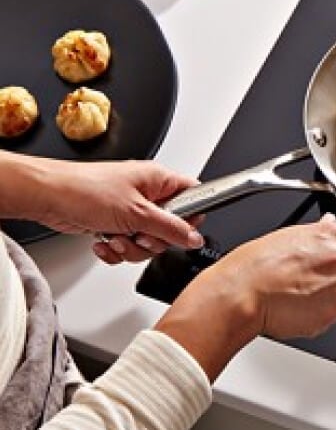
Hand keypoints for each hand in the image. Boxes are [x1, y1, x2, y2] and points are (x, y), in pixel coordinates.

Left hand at [0, 154, 203, 261]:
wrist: (46, 197)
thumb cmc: (83, 190)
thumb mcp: (137, 213)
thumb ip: (171, 228)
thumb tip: (194, 238)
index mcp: (157, 180)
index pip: (193, 198)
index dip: (190, 219)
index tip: (177, 232)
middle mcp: (146, 194)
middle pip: (170, 228)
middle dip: (152, 240)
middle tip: (138, 234)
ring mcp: (129, 210)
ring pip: (148, 241)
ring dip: (132, 247)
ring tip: (115, 237)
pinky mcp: (114, 223)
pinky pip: (128, 245)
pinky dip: (116, 249)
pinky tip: (104, 241)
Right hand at [155, 218, 335, 380]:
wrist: (241, 293)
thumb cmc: (256, 267)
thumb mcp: (290, 236)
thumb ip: (320, 234)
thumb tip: (332, 224)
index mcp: (333, 236)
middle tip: (332, 283)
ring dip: (334, 298)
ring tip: (303, 292)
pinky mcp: (333, 311)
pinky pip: (335, 315)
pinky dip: (321, 314)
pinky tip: (299, 305)